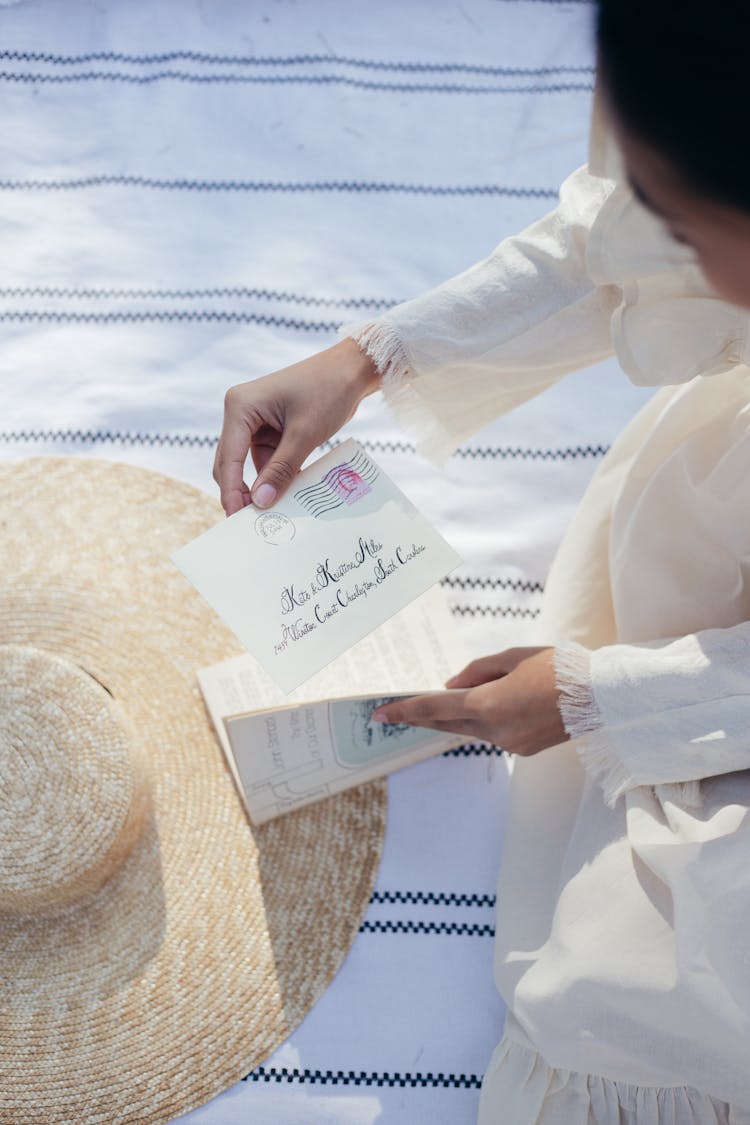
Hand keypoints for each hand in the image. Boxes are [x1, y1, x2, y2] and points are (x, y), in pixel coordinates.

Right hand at [213, 338, 379, 514]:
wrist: (351, 370)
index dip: (231, 490)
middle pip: (230, 462)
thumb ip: (281, 470)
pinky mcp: (269, 427)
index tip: (236, 517)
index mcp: (240, 406)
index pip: (228, 457)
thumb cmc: (328, 391)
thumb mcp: (305, 435)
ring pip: (248, 464)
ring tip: (274, 512)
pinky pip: (266, 459)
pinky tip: (287, 494)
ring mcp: (254, 420)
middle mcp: (240, 412)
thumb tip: (261, 503)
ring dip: (261, 485)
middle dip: (241, 491)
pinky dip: (275, 475)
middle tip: (251, 524)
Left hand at [371, 647, 566, 755]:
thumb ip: (477, 671)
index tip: (380, 713)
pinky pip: (493, 734)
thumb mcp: (513, 657)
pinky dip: (483, 722)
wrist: (602, 698)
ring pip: (470, 730)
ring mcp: (509, 744)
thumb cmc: (558, 668)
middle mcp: (494, 730)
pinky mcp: (523, 750)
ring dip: (455, 718)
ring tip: (441, 705)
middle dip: (422, 717)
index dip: (404, 710)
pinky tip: (487, 709)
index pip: (434, 708)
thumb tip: (451, 684)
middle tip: (396, 712)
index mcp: (488, 704)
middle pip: (447, 724)